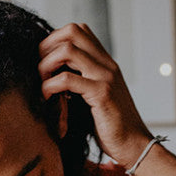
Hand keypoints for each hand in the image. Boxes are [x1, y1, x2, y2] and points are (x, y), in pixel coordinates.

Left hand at [39, 23, 151, 169]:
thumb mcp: (94, 97)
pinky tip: (47, 97)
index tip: (45, 60)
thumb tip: (53, 74)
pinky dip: (50, 85)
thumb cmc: (111, 127)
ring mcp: (105, 77)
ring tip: (43, 82)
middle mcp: (107, 64)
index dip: (56, 38)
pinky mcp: (101, 94)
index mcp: (105, 63)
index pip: (79, 30)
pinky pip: (67, 79)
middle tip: (40, 67)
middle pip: (72, 31)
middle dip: (48, 45)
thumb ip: (81, 81)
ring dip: (47, 63)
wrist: (134, 145)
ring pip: (67, 50)